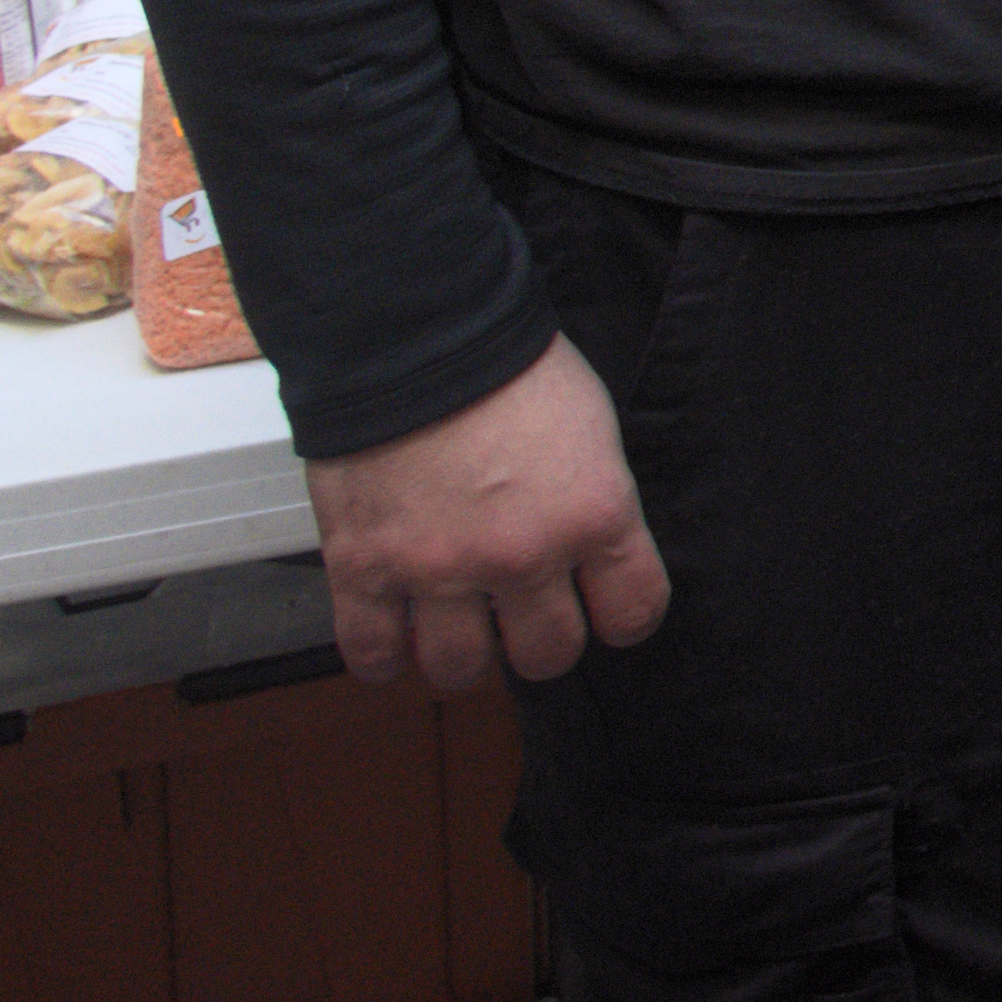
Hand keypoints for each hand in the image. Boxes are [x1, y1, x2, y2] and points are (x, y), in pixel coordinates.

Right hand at [301, 334, 669, 694]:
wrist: (415, 333)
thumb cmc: (507, 368)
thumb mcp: (591, 432)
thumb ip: (592, 503)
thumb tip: (589, 554)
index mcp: (593, 514)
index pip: (635, 612)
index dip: (621, 615)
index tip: (604, 609)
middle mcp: (523, 554)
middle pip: (549, 655)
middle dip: (540, 640)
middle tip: (523, 616)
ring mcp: (440, 568)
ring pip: (462, 668)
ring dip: (464, 655)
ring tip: (458, 626)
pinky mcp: (366, 568)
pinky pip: (374, 652)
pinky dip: (384, 656)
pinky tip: (395, 635)